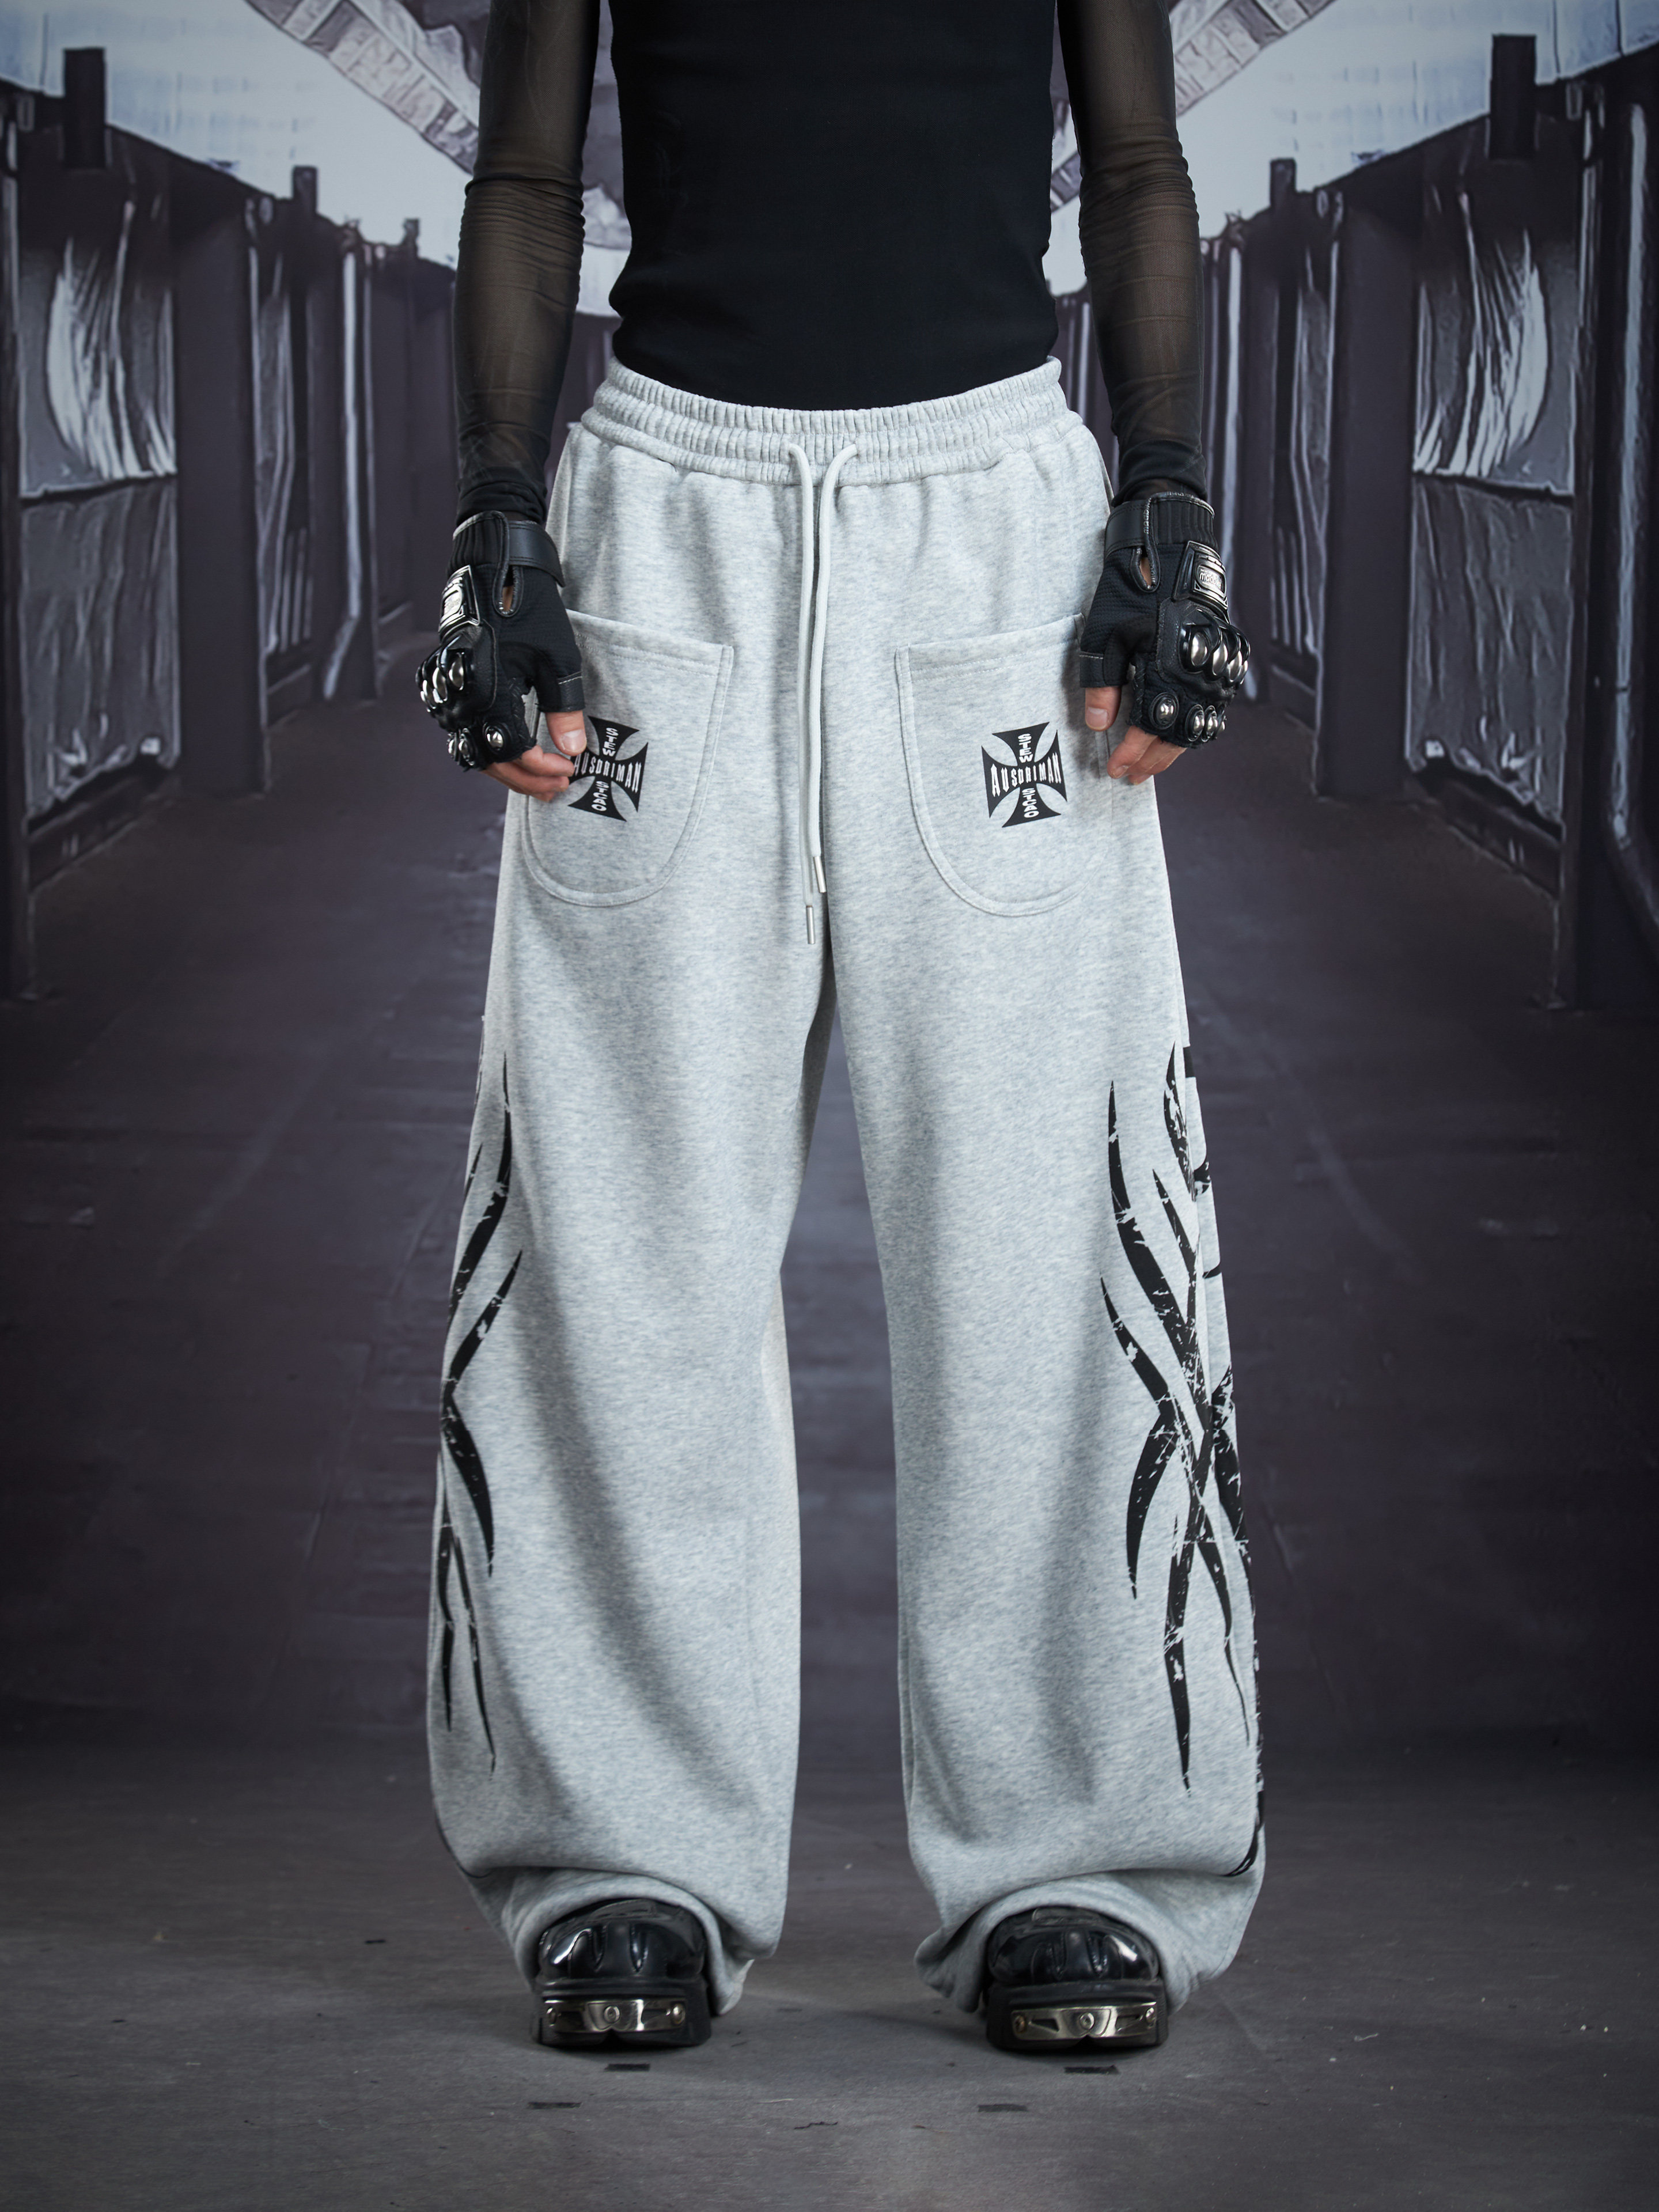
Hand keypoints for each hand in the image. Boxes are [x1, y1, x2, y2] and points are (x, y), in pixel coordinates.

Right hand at [418, 512, 584, 773]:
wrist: (492, 565)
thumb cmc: (527, 606)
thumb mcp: (558, 658)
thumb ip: (564, 708)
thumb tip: (572, 750)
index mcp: (489, 692)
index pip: (513, 752)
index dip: (541, 769)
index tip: (567, 772)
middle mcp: (462, 697)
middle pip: (489, 759)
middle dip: (524, 778)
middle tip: (556, 786)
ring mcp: (449, 691)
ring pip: (472, 748)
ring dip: (505, 767)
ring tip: (537, 776)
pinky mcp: (447, 682)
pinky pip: (461, 729)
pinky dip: (487, 746)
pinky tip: (511, 750)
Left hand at [1079, 494, 1249, 759]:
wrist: (1171, 548)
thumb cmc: (1131, 589)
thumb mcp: (1103, 634)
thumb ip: (1101, 684)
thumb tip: (1098, 725)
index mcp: (1165, 668)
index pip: (1150, 728)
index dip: (1132, 753)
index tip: (1115, 769)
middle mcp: (1195, 672)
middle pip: (1178, 734)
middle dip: (1153, 760)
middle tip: (1133, 776)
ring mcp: (1213, 666)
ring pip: (1199, 723)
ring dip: (1175, 748)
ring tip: (1154, 763)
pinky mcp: (1222, 657)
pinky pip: (1214, 705)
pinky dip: (1195, 725)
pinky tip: (1179, 732)